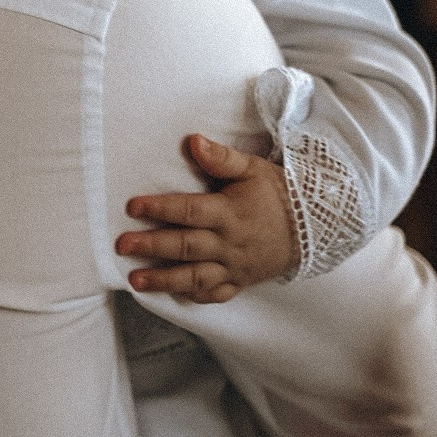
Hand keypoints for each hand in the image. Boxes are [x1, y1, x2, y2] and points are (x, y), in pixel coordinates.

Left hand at [115, 134, 300, 304]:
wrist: (313, 227)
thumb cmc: (275, 194)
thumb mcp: (252, 169)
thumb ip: (221, 157)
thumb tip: (193, 141)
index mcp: (229, 212)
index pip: (189, 210)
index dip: (160, 208)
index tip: (133, 206)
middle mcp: (229, 243)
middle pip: (186, 246)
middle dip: (152, 246)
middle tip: (122, 245)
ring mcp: (235, 266)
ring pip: (196, 277)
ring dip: (164, 280)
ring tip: (136, 280)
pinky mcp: (241, 282)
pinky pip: (216, 294)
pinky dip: (194, 296)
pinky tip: (172, 293)